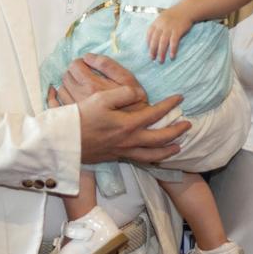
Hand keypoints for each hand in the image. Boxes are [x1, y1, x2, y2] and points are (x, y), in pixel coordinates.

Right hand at [49, 53, 190, 163]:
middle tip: (188, 125)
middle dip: (176, 131)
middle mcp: (130, 140)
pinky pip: (140, 160)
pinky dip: (152, 158)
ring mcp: (123, 151)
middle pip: (161, 138)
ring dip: (167, 151)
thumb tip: (138, 93)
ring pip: (152, 155)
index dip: (170, 105)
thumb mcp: (101, 98)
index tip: (180, 98)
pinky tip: (153, 155)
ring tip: (178, 147)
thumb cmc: (81, 117)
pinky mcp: (115, 157)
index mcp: (128, 124)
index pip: (156, 114)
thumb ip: (123, 94)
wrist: (65, 142)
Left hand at [147, 8, 192, 62]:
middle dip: (153, 50)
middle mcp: (161, 25)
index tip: (148, 50)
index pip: (149, 34)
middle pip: (155, 40)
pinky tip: (172, 56)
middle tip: (152, 58)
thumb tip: (154, 36)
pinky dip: (172, 49)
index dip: (148, 42)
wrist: (187, 9)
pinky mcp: (178, 31)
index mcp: (157, 22)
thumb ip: (158, 25)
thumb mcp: (163, 17)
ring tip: (161, 60)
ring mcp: (169, 28)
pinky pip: (173, 42)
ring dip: (161, 53)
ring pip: (163, 42)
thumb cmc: (175, 14)